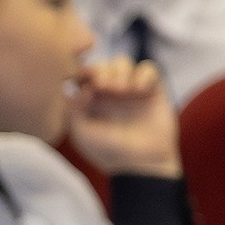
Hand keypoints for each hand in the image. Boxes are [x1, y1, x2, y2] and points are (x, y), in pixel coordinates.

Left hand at [67, 57, 181, 178]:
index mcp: (88, 101)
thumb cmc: (109, 151)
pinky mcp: (152, 89)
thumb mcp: (82, 133)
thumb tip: (72, 85)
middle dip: (101, 70)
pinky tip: (139, 90)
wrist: (143, 162)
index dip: (80, 71)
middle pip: (101, 64)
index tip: (85, 81)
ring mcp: (130, 89)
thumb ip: (74, 109)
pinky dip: (143, 74)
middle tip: (104, 86)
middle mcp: (108, 92)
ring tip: (121, 90)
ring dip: (120, 70)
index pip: (80, 74)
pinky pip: (148, 68)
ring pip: (122, 62)